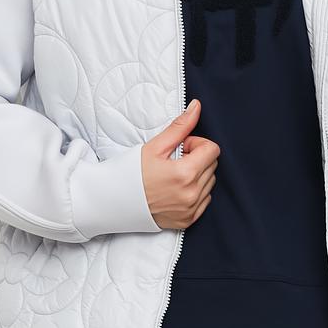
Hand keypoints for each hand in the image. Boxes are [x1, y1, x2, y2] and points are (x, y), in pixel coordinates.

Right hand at [140, 98, 219, 229]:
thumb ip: (179, 127)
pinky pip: (205, 200)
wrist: (114, 202)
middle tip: (173, 161)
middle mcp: (191, 194)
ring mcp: (191, 209)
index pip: (212, 149)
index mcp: (185, 173)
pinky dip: (195, 192)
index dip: (195, 144)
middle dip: (197, 158)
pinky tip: (175, 189)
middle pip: (212, 165)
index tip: (180, 148)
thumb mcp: (155, 146)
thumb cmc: (131, 173)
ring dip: (197, 175)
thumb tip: (196, 107)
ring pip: (210, 182)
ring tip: (173, 176)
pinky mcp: (188, 220)